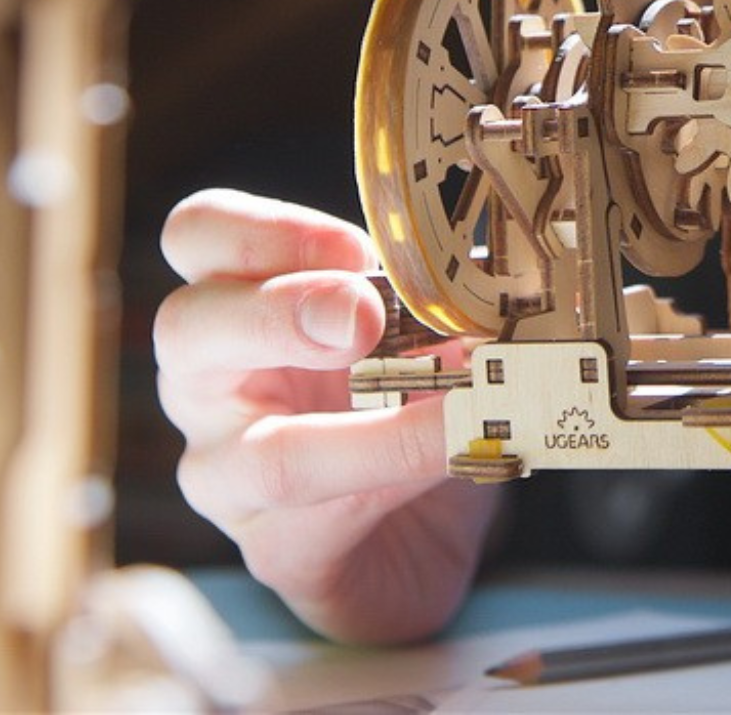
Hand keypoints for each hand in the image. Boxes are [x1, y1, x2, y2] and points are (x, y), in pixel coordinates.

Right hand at [154, 190, 498, 642]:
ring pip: (259, 454)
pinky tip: (457, 449)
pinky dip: (405, 474)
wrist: (417, 532)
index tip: (358, 246)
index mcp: (236, 300)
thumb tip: (494, 264)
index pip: (201, 236)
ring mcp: (229, 476)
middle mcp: (209, 384)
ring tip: (453, 403)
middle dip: (281, 312)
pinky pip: (329, 514)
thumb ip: (430, 290)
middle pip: (185, 327)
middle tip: (366, 316)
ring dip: (370, 428)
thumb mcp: (415, 324)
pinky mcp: (277, 552)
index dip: (268, 230)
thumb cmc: (400, 399)